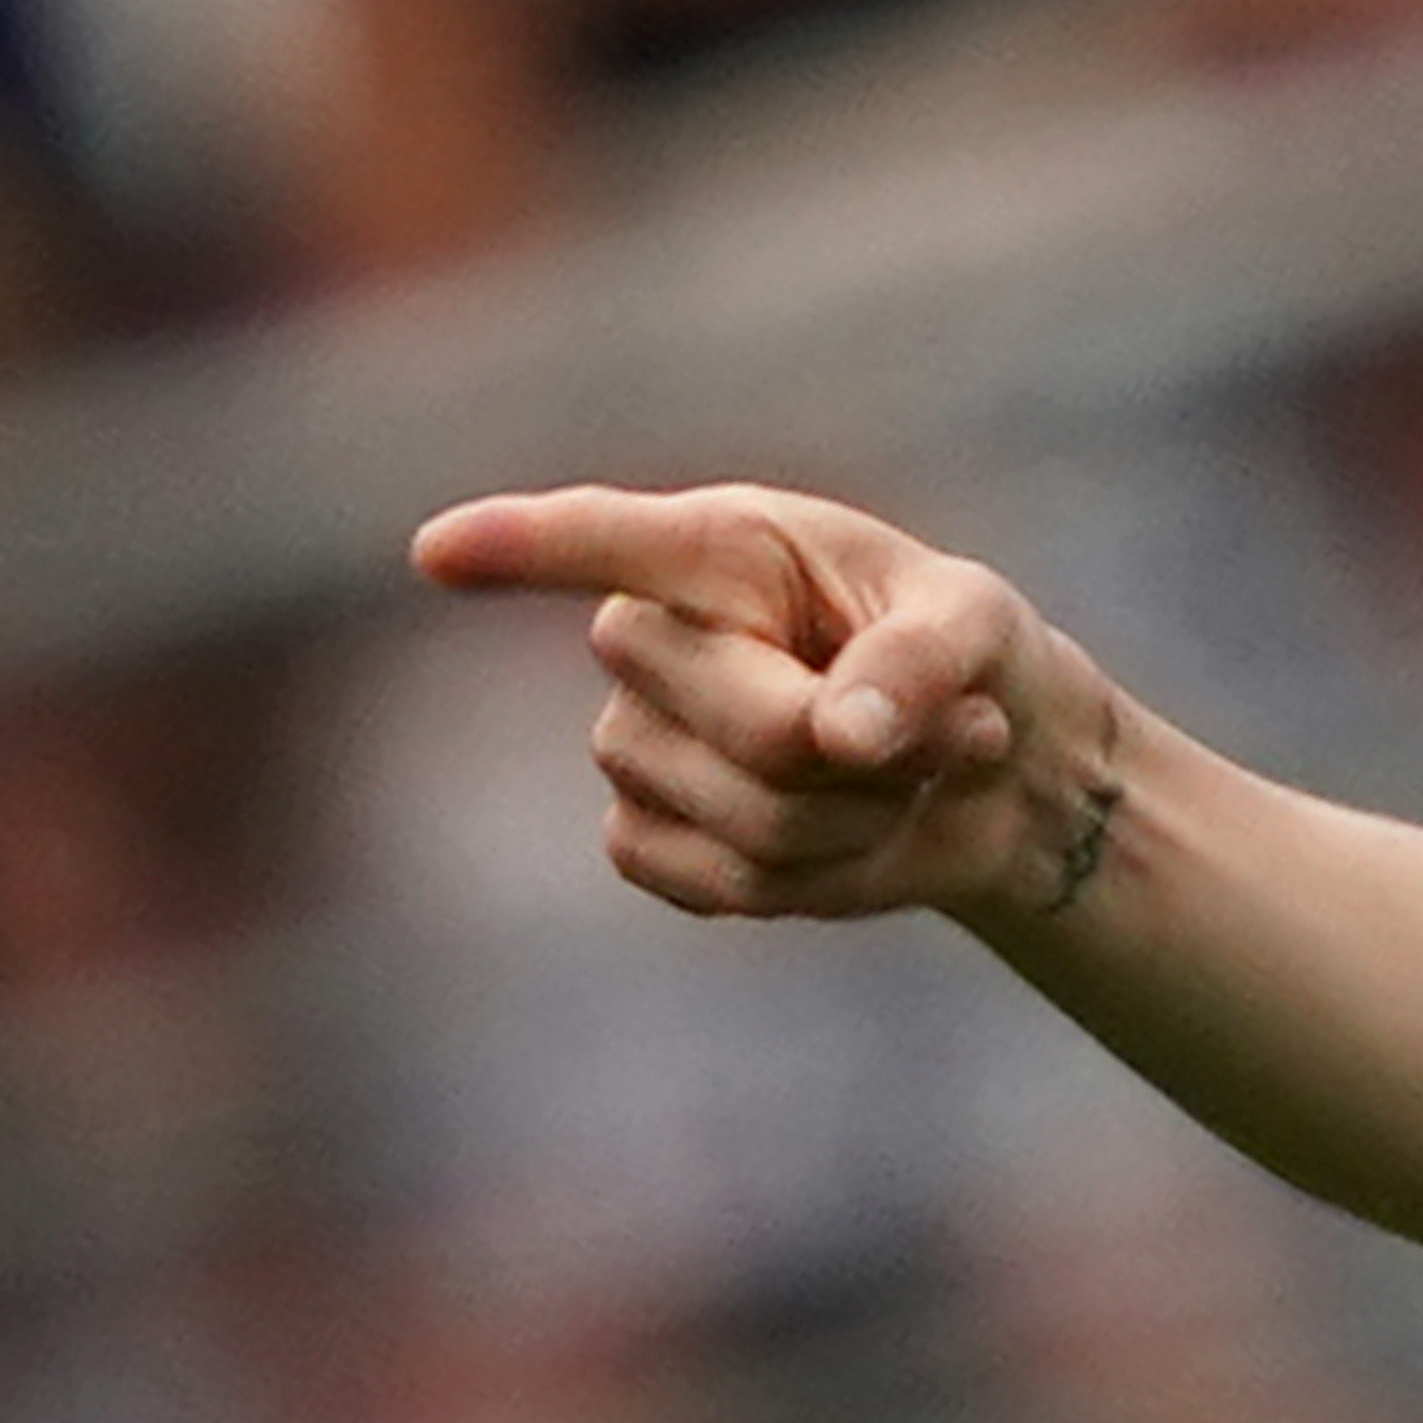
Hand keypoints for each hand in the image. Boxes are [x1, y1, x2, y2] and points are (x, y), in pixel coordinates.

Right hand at [410, 482, 1125, 930]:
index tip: (439, 552)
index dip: (522, 547)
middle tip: (952, 725)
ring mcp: (631, 744)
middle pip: (760, 721)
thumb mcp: (976, 625)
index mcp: (722, 549)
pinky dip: (821, 875)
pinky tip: (850, 833)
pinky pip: (722, 881)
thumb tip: (841, 735)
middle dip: (880, 750)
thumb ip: (921, 659)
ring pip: (758, 815)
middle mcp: (651, 640)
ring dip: (867, 814)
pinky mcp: (643, 838)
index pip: (602, 542)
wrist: (983, 773)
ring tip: (905, 774)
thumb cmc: (965, 658)